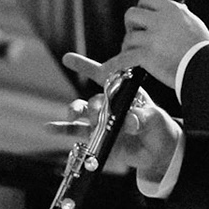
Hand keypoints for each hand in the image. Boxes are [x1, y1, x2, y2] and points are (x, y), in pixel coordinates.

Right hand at [59, 52, 181, 176]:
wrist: (159, 150)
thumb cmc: (159, 126)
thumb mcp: (155, 118)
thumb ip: (142, 118)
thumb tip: (129, 121)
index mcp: (124, 92)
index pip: (104, 75)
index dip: (85, 66)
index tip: (67, 59)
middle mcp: (109, 103)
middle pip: (94, 99)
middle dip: (93, 106)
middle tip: (97, 113)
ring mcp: (101, 120)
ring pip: (82, 112)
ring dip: (74, 111)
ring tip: (72, 115)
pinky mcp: (97, 137)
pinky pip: (76, 132)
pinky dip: (62, 130)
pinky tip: (49, 128)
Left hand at [74, 0, 208, 90]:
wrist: (205, 68)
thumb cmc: (202, 49)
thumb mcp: (193, 22)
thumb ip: (179, 15)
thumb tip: (174, 9)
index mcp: (171, 9)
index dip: (142, 8)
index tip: (143, 17)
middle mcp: (159, 21)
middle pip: (131, 14)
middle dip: (131, 25)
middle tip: (137, 36)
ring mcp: (151, 38)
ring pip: (128, 37)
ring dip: (129, 46)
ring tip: (135, 55)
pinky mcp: (146, 55)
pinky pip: (124, 59)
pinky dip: (114, 65)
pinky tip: (107, 69)